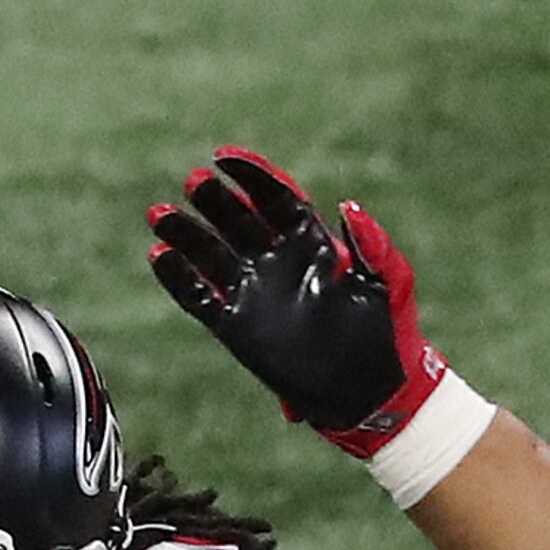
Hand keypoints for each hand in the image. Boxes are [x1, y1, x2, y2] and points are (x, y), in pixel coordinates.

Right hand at [147, 148, 448, 455]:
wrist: (373, 392)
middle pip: (238, 220)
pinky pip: (200, 298)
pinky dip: (179, 279)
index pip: (275, 198)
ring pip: (211, 255)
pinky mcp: (237, 327)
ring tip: (159, 214)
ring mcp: (255, 294)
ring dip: (186, 234)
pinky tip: (160, 257)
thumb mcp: (390, 282)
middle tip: (196, 183)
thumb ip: (372, 244)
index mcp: (312, 243)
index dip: (251, 175)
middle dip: (216, 201)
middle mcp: (277, 263)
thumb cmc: (389, 334)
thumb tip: (347, 207)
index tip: (224, 157)